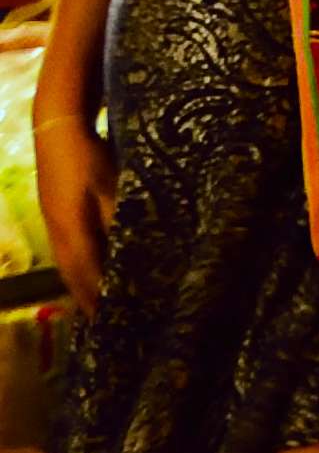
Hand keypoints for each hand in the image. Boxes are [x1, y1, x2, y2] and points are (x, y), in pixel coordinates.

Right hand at [30, 91, 102, 311]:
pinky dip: (78, 267)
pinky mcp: (55, 217)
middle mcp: (59, 233)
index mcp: (71, 229)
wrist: (57, 131)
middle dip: (88, 298)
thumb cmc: (87, 157)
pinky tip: (89, 270)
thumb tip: (131, 244)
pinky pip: (67, 252)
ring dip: (81, 285)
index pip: (87, 272)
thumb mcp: (109, 185)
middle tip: (105, 321)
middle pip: (73, 275)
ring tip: (97, 304)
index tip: (110, 319)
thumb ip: (117, 216)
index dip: (98, 297)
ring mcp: (53, 225)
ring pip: (68, 265)